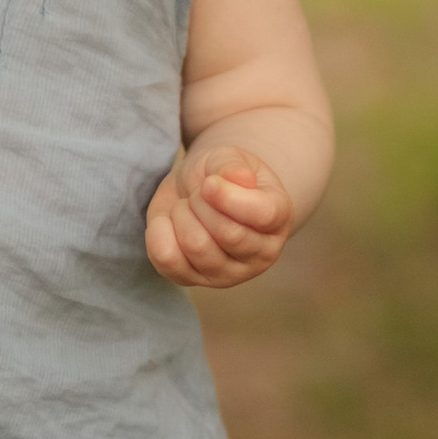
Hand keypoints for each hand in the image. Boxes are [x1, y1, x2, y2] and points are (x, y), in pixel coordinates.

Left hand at [145, 143, 293, 291]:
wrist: (198, 192)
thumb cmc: (219, 174)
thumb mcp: (228, 157)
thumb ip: (232, 166)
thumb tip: (238, 178)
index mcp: (278, 217)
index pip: (261, 214)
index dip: (228, 195)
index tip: (209, 181)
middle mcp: (261, 253)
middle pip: (227, 233)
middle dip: (201, 202)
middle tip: (198, 192)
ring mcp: (228, 274)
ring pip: (196, 247)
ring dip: (181, 215)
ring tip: (186, 205)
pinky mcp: (191, 281)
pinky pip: (167, 260)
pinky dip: (160, 232)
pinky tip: (170, 222)